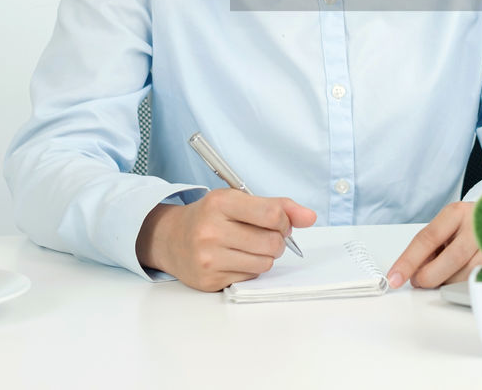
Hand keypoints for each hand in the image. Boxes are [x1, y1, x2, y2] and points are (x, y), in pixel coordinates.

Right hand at [136, 188, 315, 291]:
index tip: (279, 221)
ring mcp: (209, 258)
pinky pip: (251, 276)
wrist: (170, 238)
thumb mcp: (239, 200)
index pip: (272, 215)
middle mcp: (211, 230)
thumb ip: (278, 206)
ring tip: (250, 246)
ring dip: (266, 256)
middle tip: (265, 235)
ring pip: (265, 263)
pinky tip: (236, 258)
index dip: (284, 220)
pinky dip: (251, 268)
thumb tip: (310, 217)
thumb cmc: (210, 216)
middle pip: (272, 243)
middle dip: (277, 240)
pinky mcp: (209, 280)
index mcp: (220, 203)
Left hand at [386, 201, 481, 288]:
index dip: (408, 261)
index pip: (428, 238)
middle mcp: (478, 225)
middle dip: (430, 276)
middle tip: (420, 280)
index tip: (394, 277)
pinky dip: (465, 283)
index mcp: (457, 212)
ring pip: (467, 274)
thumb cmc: (470, 224)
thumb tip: (413, 273)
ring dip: (450, 280)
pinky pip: (480, 281)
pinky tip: (464, 274)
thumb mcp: (448, 225)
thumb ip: (431, 245)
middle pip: (451, 258)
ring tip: (448, 271)